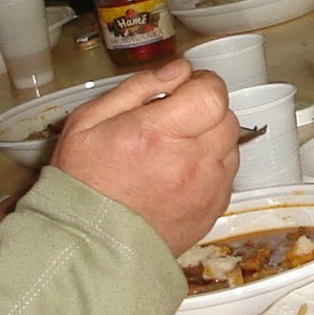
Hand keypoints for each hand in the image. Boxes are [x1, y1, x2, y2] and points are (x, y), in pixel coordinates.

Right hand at [50, 58, 237, 253]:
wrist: (88, 244)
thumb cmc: (82, 181)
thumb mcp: (89, 120)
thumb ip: (138, 88)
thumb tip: (178, 71)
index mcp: (157, 134)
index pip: (212, 94)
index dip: (203, 84)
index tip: (186, 88)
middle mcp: (190, 162)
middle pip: (226, 117)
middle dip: (207, 109)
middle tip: (178, 119)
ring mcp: (206, 189)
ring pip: (231, 145)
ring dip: (211, 138)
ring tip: (176, 149)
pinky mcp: (213, 210)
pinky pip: (227, 174)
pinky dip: (211, 166)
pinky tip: (181, 173)